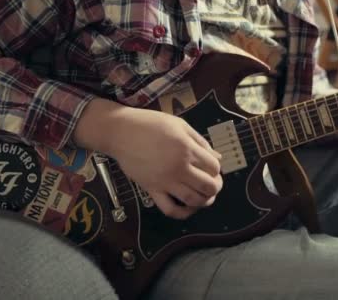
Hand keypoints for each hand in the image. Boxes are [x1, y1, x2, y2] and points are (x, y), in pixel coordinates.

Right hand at [74, 99, 222, 218]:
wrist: (120, 132)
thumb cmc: (150, 124)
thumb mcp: (180, 125)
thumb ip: (200, 142)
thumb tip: (217, 158)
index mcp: (187, 149)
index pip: (214, 167)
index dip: (217, 169)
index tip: (212, 167)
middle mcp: (178, 168)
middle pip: (208, 186)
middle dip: (216, 187)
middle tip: (213, 184)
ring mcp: (165, 181)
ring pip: (193, 200)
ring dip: (204, 201)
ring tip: (205, 196)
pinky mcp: (151, 190)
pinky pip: (169, 209)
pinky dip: (183, 213)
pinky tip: (188, 207)